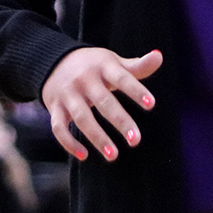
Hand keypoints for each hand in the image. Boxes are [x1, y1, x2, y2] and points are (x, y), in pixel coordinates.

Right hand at [42, 47, 160, 161]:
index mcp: (103, 67)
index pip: (122, 78)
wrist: (52, 60)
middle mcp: (84, 80)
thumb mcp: (113, 62)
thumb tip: (159, 56)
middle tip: (135, 140)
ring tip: (114, 155)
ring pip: (82, 118)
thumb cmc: (92, 66)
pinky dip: (68, 143)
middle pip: (104, 102)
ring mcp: (68, 94)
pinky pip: (58, 127)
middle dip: (120, 121)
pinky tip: (84, 156)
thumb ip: (137, 66)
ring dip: (97, 137)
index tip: (151, 105)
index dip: (136, 91)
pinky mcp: (55, 107)